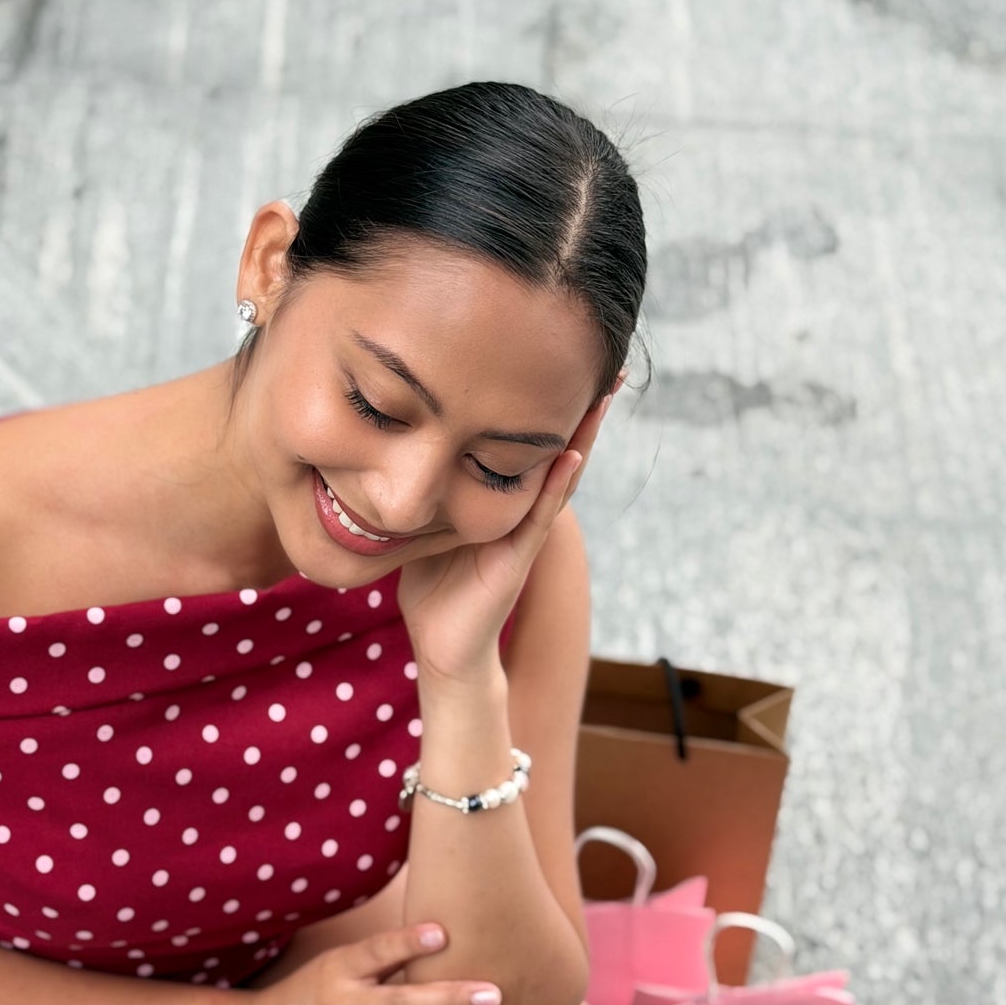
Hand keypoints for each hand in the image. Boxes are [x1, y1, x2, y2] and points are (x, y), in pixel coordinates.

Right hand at [237, 925, 504, 1004]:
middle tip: (495, 992)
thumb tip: (441, 936)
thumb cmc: (311, 993)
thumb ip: (380, 958)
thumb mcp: (334, 965)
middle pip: (403, 1002)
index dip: (408, 942)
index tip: (443, 933)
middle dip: (452, 997)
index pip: (376, 951)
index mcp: (337, 970)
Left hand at [395, 377, 622, 685]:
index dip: (548, 403)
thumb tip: (395, 441)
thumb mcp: (426, 523)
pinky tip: (572, 453)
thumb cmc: (433, 589)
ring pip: (562, 474)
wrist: (442, 649)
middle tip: (610, 362)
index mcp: (501, 497)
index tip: (563, 355)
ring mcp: (525, 532)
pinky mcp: (518, 557)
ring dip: (584, 435)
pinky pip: (541, 515)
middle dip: (584, 407)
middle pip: (559, 448)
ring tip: (604, 394)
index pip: (531, 441)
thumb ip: (427, 486)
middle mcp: (522, 510)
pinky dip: (557, 484)